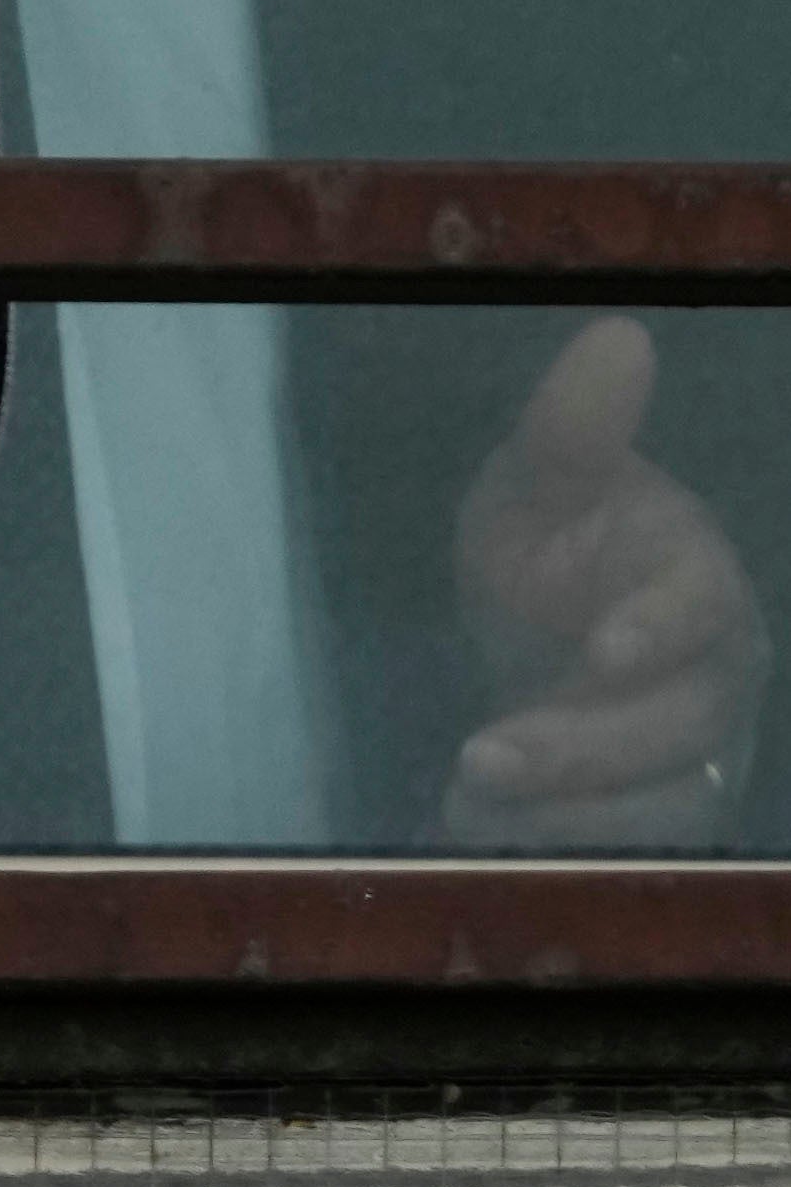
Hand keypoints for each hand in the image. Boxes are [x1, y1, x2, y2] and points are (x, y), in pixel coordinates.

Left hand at [444, 317, 767, 848]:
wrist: (542, 628)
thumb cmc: (557, 544)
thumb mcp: (543, 481)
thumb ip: (575, 425)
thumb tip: (617, 334)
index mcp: (695, 584)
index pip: (701, 609)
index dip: (660, 628)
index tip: (603, 647)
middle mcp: (710, 678)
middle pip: (672, 727)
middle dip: (582, 747)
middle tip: (485, 754)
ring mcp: (689, 752)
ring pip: (659, 805)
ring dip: (570, 815)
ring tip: (477, 803)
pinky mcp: (653, 813)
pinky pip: (628, 852)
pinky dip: (561, 848)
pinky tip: (488, 834)